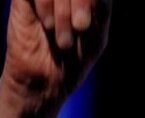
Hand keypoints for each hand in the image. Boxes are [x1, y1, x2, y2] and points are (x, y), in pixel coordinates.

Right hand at [0, 0, 111, 117]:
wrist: (44, 81)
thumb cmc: (75, 61)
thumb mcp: (96, 36)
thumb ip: (100, 8)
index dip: (89, 1)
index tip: (83, 26)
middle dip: (80, 2)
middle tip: (80, 28)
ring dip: (63, 9)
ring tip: (62, 39)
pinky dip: (44, 2)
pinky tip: (47, 24)